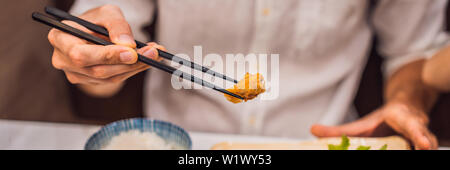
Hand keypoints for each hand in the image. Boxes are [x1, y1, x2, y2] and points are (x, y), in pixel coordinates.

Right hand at [47, 5, 164, 95]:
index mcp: (60, 38)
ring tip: (155, 53)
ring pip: (109, 77)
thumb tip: (128, 44)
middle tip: (153, 52)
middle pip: (97, 70)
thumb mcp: (107, 13)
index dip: (107, 56)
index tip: (132, 52)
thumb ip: (116, 25)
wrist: (93, 31)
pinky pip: (114, 80)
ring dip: (136, 67)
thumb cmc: (97, 20)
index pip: (80, 55)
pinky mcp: (90, 82)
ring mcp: (76, 74)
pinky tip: (147, 59)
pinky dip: (133, 69)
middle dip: (128, 63)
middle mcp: (63, 60)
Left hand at [310, 101, 437, 149]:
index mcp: (401, 118)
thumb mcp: (361, 124)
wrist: (406, 109)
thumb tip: (312, 130)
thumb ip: (339, 130)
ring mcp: (423, 137)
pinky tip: (418, 151)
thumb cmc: (383, 120)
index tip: (423, 145)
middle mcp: (416, 127)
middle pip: (424, 138)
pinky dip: (421, 149)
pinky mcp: (423, 143)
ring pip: (428, 143)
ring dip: (424, 145)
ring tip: (424, 150)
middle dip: (424, 142)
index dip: (417, 134)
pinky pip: (423, 148)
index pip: (410, 125)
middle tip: (425, 148)